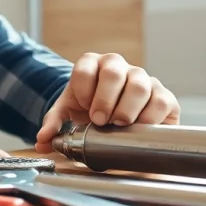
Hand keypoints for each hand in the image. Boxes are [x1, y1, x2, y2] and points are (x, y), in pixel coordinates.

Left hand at [34, 52, 179, 152]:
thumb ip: (54, 124)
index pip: (86, 67)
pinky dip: (150, 117)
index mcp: (92, 65)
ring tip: (119, 125)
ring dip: (127, 108)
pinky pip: (161, 101)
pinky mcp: (162, 94)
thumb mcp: (68, 112)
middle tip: (100, 120)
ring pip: (140, 84)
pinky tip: (139, 128)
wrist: (114, 115)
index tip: (84, 109)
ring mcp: (142, 78)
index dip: (84, 89)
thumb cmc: (89, 108)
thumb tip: (43, 140)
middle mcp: (118, 66)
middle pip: (113, 71)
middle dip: (105, 99)